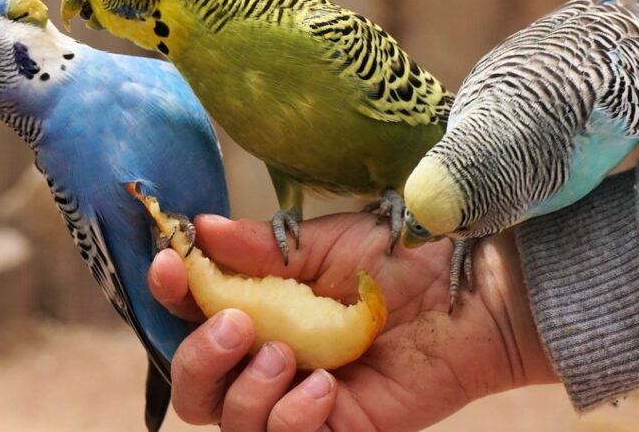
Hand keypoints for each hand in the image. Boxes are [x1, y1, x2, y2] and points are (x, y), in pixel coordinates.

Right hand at [148, 213, 556, 430]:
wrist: (468, 292)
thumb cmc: (401, 259)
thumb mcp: (326, 245)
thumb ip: (262, 248)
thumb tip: (202, 228)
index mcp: (262, 307)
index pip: (191, 313)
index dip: (170, 296)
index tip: (172, 265)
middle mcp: (271, 356)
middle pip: (195, 385)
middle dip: (199, 358)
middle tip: (238, 324)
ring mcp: (299, 397)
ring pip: (228, 422)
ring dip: (246, 390)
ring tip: (290, 354)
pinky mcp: (337, 429)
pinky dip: (288, 419)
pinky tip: (322, 388)